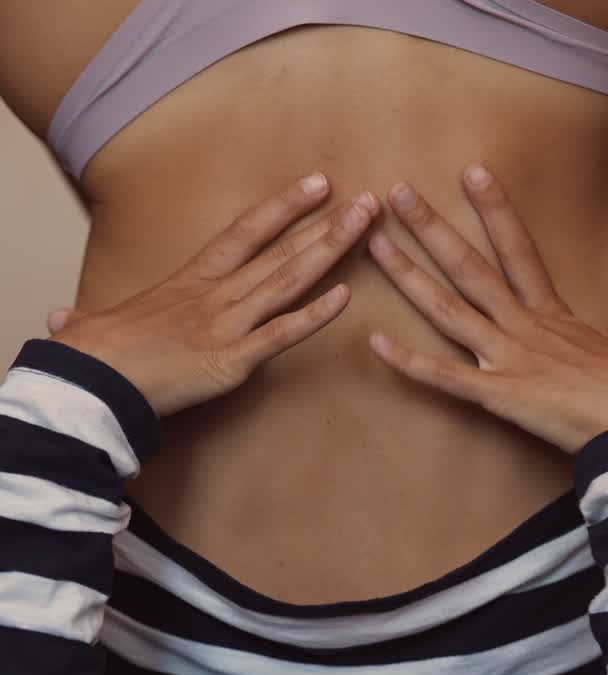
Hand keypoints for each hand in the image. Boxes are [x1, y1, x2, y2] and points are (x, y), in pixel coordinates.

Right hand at [47, 174, 378, 416]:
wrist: (92, 378)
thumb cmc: (95, 356)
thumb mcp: (95, 328)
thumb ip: (89, 321)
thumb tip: (60, 322)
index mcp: (189, 282)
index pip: (244, 232)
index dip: (283, 207)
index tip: (316, 184)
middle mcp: (215, 295)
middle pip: (280, 251)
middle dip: (326, 224)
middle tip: (367, 200)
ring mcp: (226, 325)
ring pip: (288, 280)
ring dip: (330, 252)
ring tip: (366, 226)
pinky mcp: (231, 360)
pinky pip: (280, 334)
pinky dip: (313, 316)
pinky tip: (345, 298)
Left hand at [366, 168, 607, 455]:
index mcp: (554, 317)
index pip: (520, 250)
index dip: (495, 210)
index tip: (472, 171)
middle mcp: (525, 327)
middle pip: (470, 267)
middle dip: (432, 228)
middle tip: (396, 192)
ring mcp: (509, 357)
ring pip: (448, 309)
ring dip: (408, 277)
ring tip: (374, 244)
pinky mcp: (498, 395)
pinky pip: (444, 377)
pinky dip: (408, 363)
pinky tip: (375, 343)